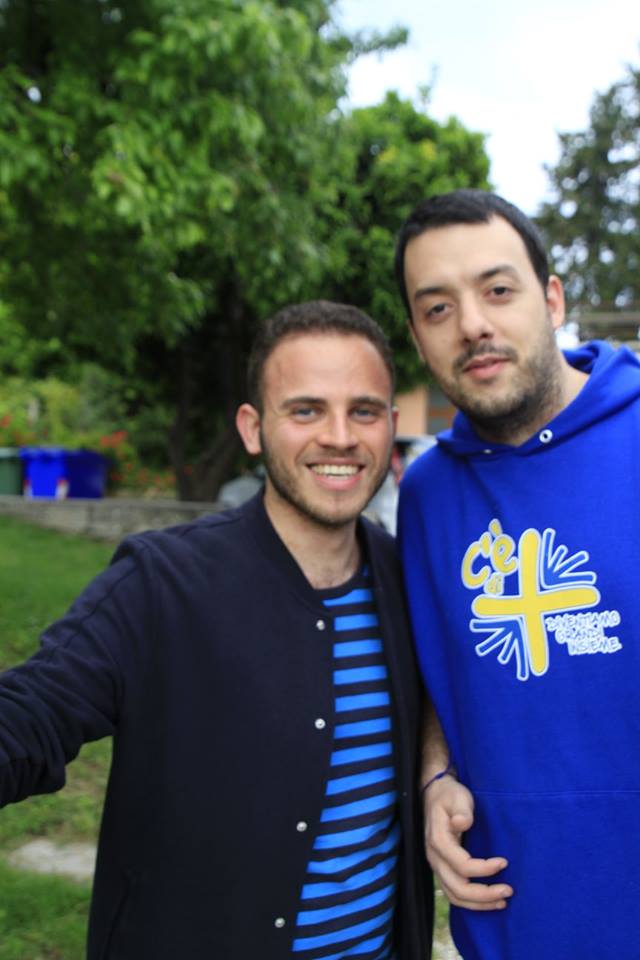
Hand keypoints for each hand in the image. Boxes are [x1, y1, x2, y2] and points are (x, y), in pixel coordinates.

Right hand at [423, 775, 512, 910]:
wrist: (435, 795)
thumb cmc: (450, 795)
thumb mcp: (457, 796)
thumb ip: (461, 809)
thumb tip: (462, 823)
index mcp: (438, 841)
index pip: (463, 866)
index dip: (485, 869)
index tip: (505, 863)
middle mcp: (435, 858)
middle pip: (458, 888)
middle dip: (484, 895)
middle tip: (508, 891)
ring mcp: (437, 866)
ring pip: (455, 896)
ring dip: (479, 903)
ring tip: (502, 902)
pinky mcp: (443, 869)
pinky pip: (454, 893)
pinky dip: (471, 902)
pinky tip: (488, 901)